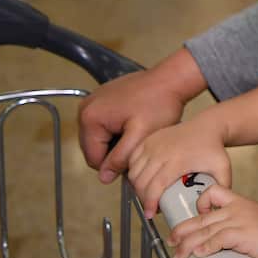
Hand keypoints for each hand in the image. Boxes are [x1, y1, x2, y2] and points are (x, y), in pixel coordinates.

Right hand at [77, 67, 187, 183]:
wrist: (171, 79)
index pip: (94, 159)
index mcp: (90, 118)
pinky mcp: (102, 99)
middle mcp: (86, 108)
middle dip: (115, 152)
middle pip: (94, 148)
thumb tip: (104, 177)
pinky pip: (104, 125)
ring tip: (137, 133)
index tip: (134, 156)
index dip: (114, 165)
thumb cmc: (159, 103)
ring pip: (100, 138)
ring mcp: (93, 102)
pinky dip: (118, 129)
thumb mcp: (140, 137)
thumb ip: (120, 159)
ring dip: (117, 141)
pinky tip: (135, 124)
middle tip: (138, 144)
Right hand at [127, 114, 231, 218]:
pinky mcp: (149, 139)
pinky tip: (142, 179)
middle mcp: (162, 151)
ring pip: (134, 171)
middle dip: (143, 198)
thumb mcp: (223, 169)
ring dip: (137, 186)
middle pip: (141, 181)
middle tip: (151, 206)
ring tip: (147, 194)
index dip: (150, 202)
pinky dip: (134, 171)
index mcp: (178, 160)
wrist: (208, 126)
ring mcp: (154, 143)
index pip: (156, 185)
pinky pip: (133, 159)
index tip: (151, 213)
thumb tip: (212, 210)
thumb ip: (221, 190)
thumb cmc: (214, 148)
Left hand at [168, 184, 257, 257]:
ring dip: (187, 244)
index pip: (212, 193)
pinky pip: (216, 239)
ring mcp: (238, 220)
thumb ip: (235, 227)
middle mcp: (236, 208)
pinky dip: (204, 247)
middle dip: (182, 230)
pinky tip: (198, 254)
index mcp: (239, 202)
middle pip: (201, 217)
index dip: (198, 203)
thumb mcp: (253, 223)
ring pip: (204, 230)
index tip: (192, 216)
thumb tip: (216, 245)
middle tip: (172, 240)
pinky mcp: (241, 234)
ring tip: (179, 254)